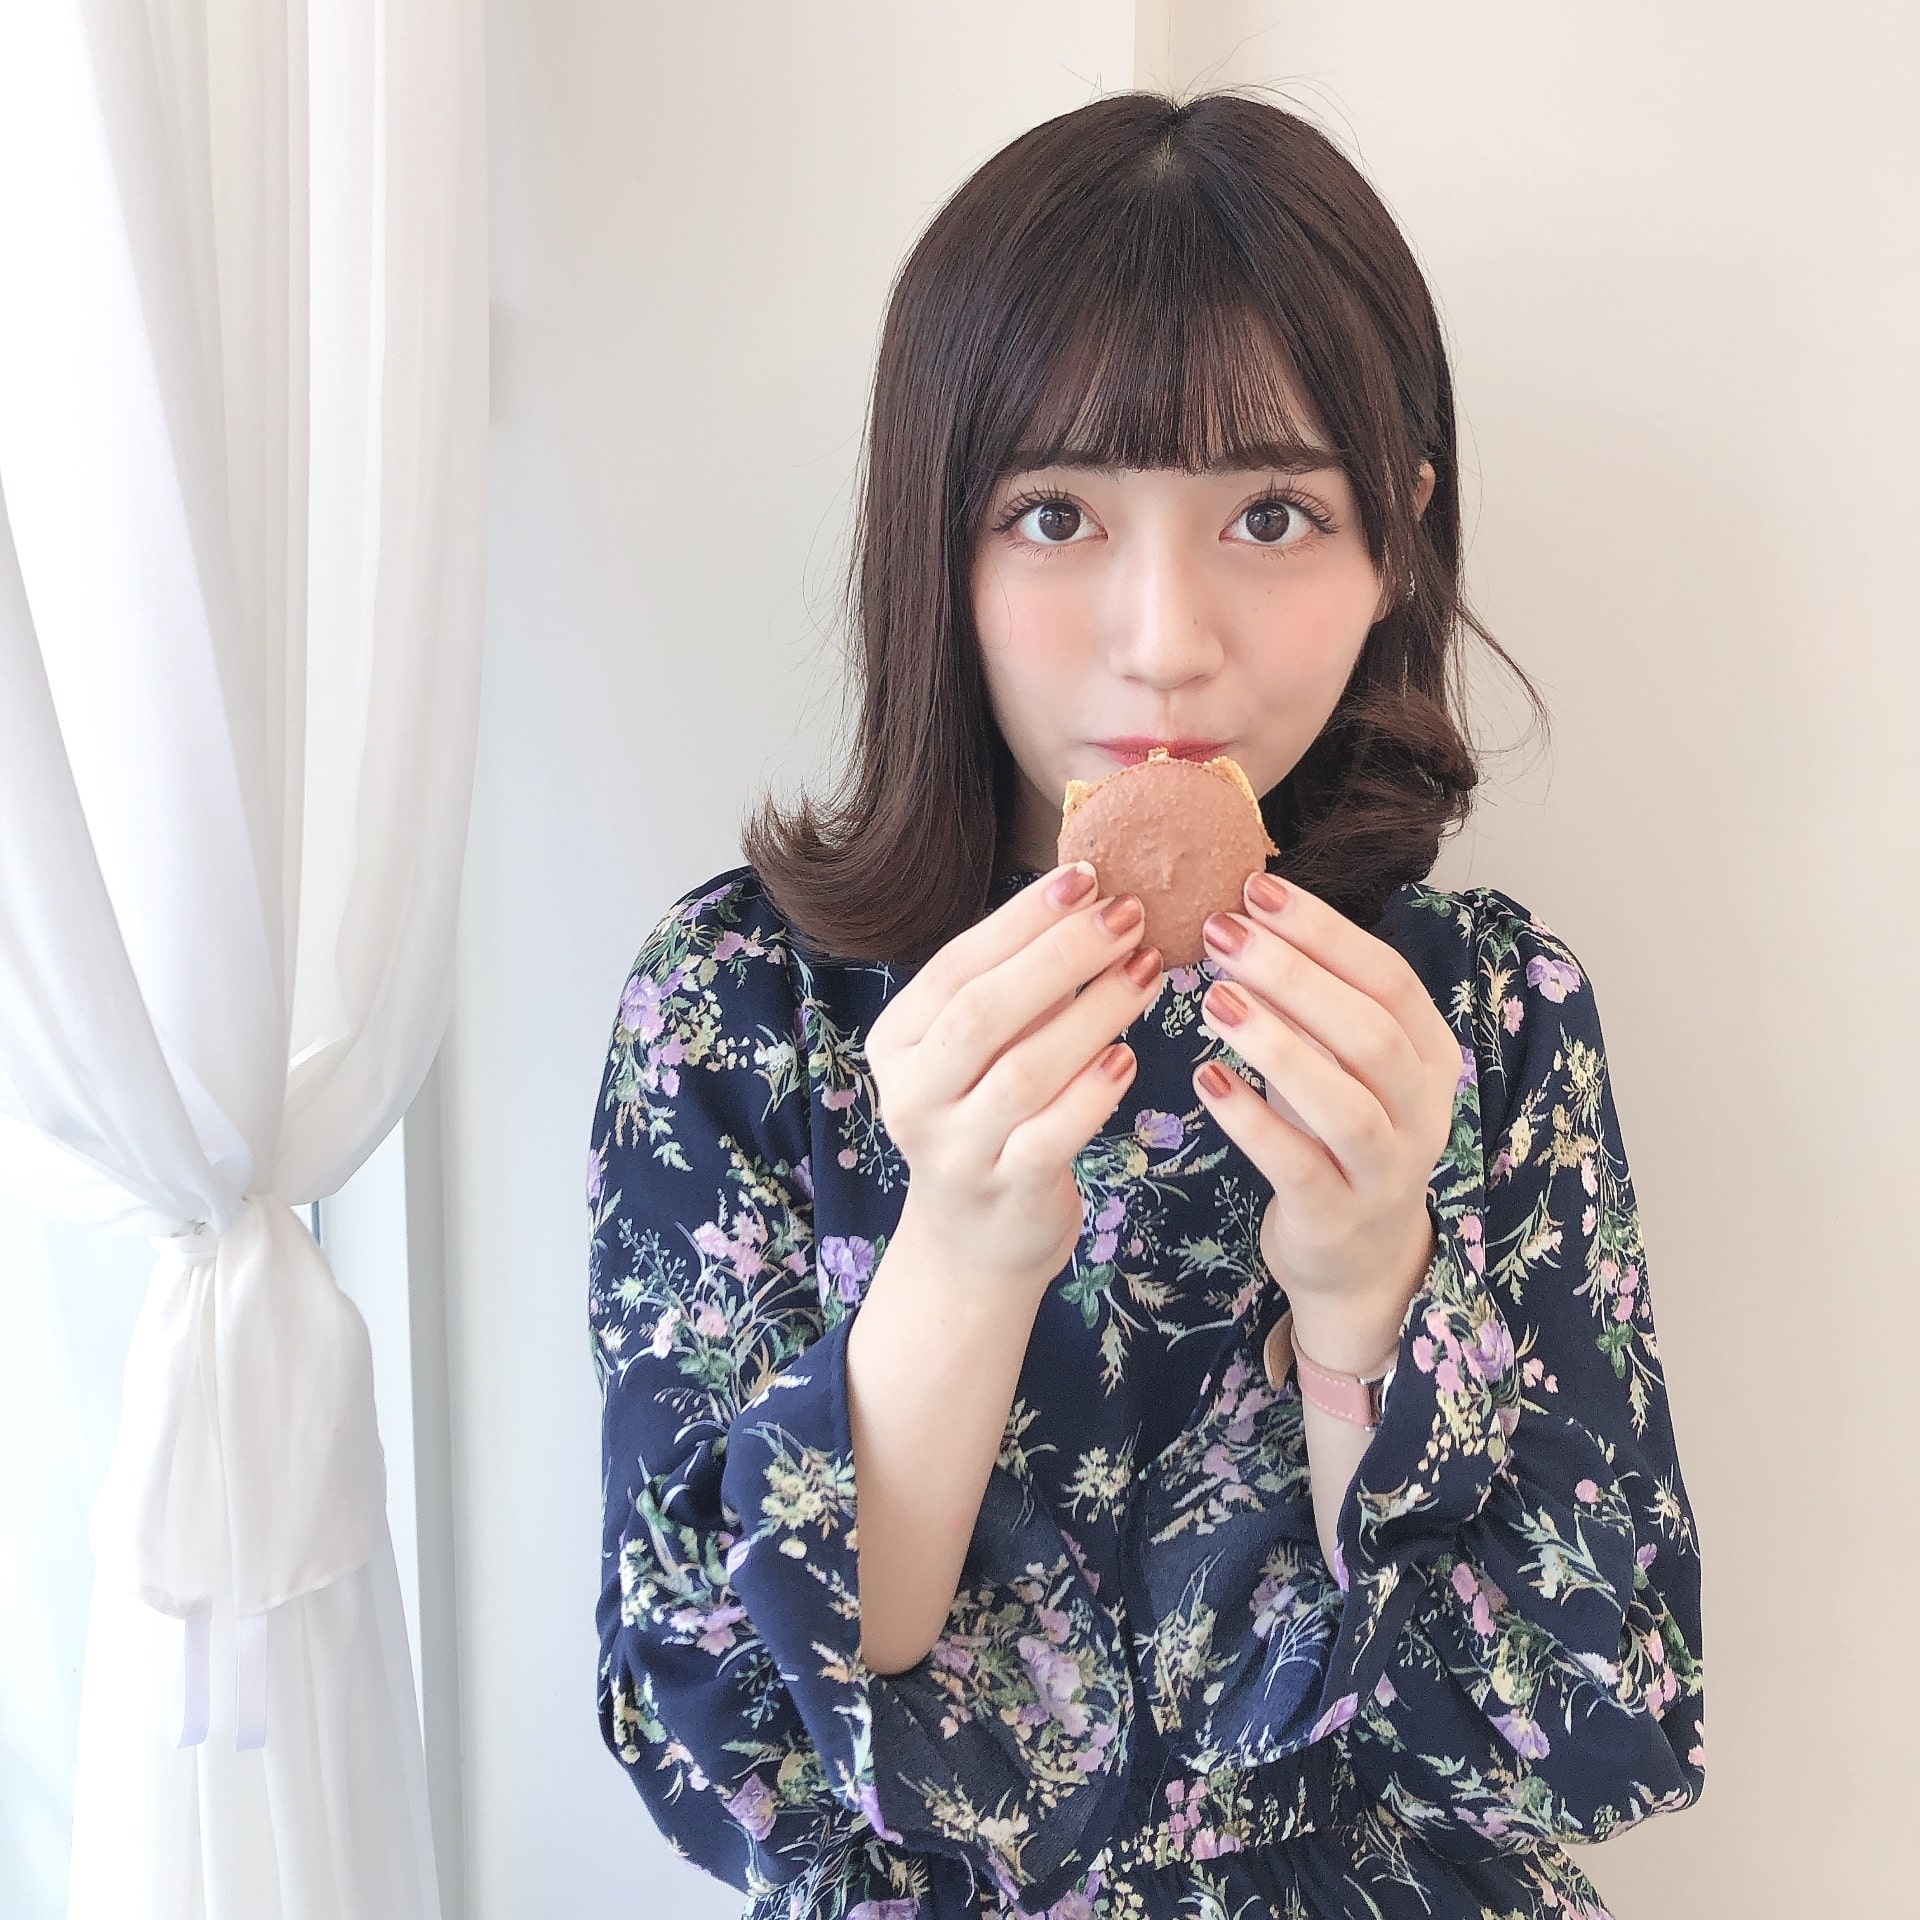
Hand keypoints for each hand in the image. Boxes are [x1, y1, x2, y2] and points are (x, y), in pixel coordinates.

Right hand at [865, 863, 1165, 1295]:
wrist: (976, 1240)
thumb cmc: (988, 1115)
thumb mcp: (983, 1049)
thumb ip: (1019, 985)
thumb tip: (1092, 897)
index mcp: (897, 1042)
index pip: (957, 966)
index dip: (1022, 918)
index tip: (1086, 877)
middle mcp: (912, 1094)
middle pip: (983, 1011)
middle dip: (1061, 955)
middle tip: (1128, 914)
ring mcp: (954, 1148)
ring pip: (1023, 1071)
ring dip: (1094, 1014)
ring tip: (1147, 972)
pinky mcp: (1004, 1190)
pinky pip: (1052, 1134)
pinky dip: (1093, 1092)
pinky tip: (1128, 1057)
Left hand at [1194, 871, 1461, 1373]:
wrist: (1358, 1256)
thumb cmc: (1336, 1133)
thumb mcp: (1340, 1061)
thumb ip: (1314, 998)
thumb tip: (1243, 910)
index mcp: (1430, 1053)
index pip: (1387, 976)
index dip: (1322, 930)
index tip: (1254, 888)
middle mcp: (1423, 1109)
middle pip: (1368, 1031)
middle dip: (1293, 976)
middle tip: (1221, 934)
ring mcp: (1386, 1169)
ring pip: (1344, 1102)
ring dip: (1276, 1045)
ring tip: (1212, 1001)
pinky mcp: (1339, 1217)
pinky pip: (1298, 1165)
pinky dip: (1252, 1121)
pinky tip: (1206, 1081)